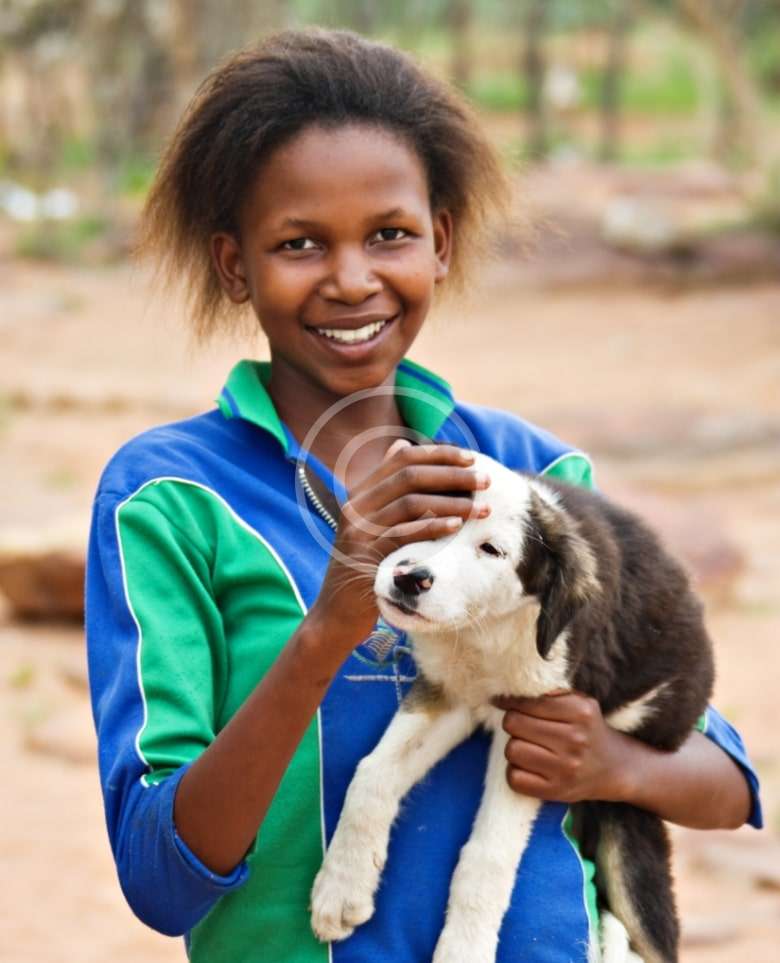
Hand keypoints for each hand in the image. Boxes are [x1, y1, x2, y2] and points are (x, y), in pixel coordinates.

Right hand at [310, 440, 489, 649]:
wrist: (336, 613)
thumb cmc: (365, 567)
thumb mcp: (373, 523)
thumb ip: (388, 489)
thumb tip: (404, 443)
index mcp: (360, 493)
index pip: (401, 457)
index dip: (438, 453)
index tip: (470, 457)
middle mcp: (356, 506)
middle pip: (409, 474)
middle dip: (452, 474)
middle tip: (485, 480)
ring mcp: (358, 531)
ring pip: (411, 501)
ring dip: (452, 502)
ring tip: (481, 507)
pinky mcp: (365, 556)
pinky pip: (404, 533)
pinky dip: (434, 526)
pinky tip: (457, 526)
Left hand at [492, 691, 630, 803]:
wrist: (615, 768)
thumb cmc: (589, 729)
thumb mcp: (580, 702)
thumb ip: (551, 692)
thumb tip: (513, 689)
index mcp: (581, 711)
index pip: (527, 702)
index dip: (510, 701)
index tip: (502, 701)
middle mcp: (575, 739)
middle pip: (514, 723)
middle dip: (513, 722)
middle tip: (522, 725)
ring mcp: (566, 768)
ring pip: (512, 749)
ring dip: (515, 746)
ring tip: (530, 746)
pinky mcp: (556, 791)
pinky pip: (514, 778)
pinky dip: (516, 771)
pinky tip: (530, 766)